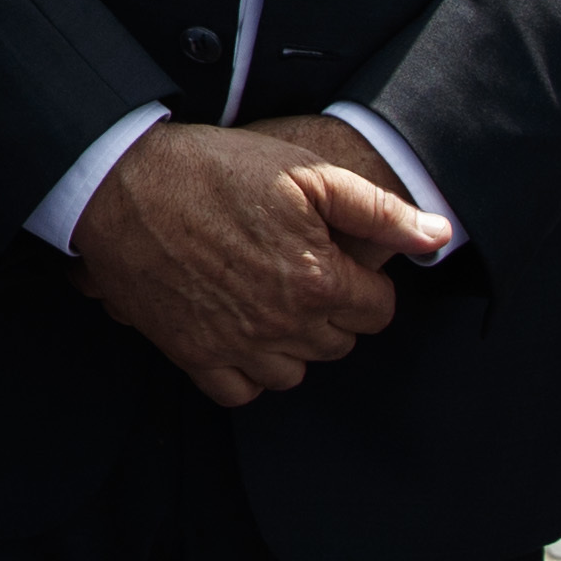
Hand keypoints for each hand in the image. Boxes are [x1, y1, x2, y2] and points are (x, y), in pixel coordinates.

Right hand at [68, 118, 447, 408]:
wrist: (121, 183)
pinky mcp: (192, 353)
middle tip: (303, 272)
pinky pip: (240, 391)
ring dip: (294, 344)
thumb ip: (379, 209)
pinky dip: (248, 371)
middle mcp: (281, 325)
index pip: (378, 312)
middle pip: (339, 344)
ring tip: (275, 302)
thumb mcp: (305, 171)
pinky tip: (242, 333)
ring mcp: (235, 345)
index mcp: (318, 281)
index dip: (365, 283)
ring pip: (295, 373)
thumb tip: (439, 236)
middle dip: (332, 312)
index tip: (341, 261)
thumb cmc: (213, 169)